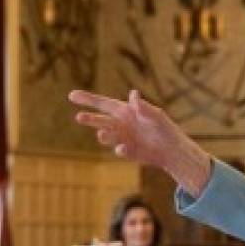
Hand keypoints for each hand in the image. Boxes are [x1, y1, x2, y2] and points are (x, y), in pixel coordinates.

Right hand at [69, 89, 211, 194]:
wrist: (173, 150)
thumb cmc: (165, 129)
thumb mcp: (156, 116)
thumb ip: (144, 107)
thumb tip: (133, 94)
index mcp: (125, 111)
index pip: (103, 103)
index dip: (87, 99)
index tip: (71, 95)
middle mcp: (120, 124)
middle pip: (99, 120)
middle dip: (89, 118)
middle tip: (79, 117)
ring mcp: (122, 138)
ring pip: (105, 135)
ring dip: (103, 135)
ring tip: (102, 134)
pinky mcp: (127, 152)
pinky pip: (119, 150)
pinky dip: (120, 149)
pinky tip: (123, 148)